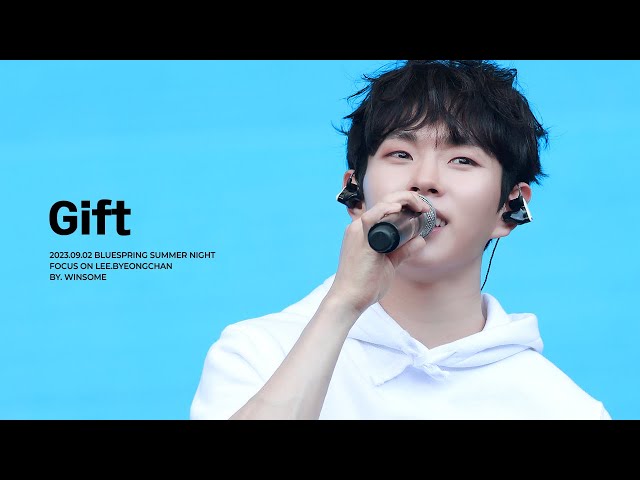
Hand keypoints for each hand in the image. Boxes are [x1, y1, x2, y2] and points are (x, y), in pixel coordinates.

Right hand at [327, 190, 432, 316]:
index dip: (404, 203)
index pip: (384, 208)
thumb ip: (403, 252)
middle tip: (424, 207)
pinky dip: (384, 210)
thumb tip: (420, 240)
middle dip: (408, 199)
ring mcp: (357, 232)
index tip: (421, 210)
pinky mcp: (358, 239)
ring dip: (401, 201)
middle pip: (384, 202)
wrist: (349, 298)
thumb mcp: (389, 263)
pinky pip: (371, 218)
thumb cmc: (365, 283)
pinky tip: (397, 208)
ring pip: (380, 205)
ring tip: (418, 206)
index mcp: (364, 231)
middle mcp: (359, 227)